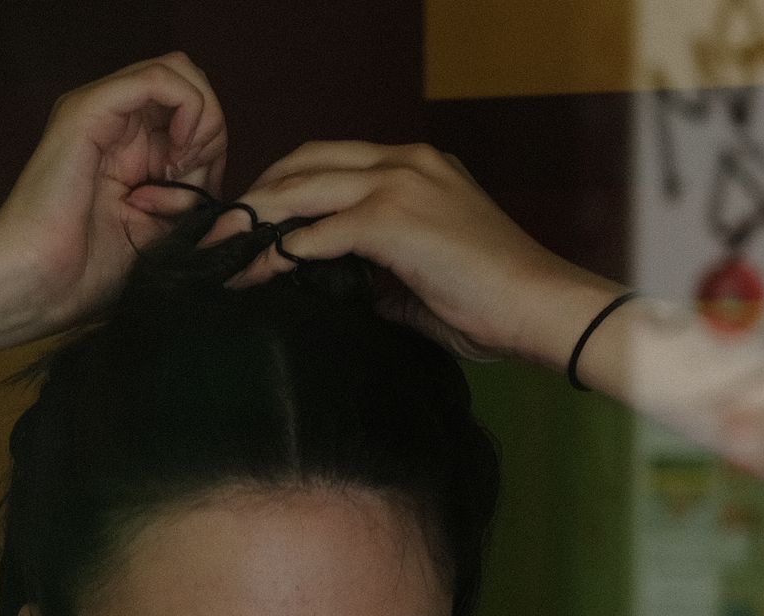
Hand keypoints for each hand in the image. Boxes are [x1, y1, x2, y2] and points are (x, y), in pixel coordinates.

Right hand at [0, 55, 228, 346]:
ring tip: (186, 164)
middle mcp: (112, 118)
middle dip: (211, 127)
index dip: (212, 145)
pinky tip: (179, 152)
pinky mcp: (90, 108)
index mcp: (125, 143)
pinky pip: (158, 78)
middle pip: (189, 83)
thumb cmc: (87, 269)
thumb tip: (214, 170)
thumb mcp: (160, 227)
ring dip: (202, 116)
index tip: (200, 194)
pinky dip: (187, 108)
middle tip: (195, 178)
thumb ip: (189, 194)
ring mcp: (100, 108)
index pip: (191, 110)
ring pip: (179, 71)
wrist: (39, 281)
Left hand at [225, 142, 619, 367]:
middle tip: (220, 234)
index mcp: (416, 167)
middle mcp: (405, 161)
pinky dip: (280, 254)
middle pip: (305, 160)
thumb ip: (380, 273)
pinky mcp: (393, 220)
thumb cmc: (495, 303)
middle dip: (257, 194)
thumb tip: (338, 290)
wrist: (543, 307)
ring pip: (302, 186)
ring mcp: (400, 184)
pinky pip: (317, 232)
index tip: (251, 223)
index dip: (285, 187)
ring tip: (220, 252)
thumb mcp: (427, 277)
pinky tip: (253, 276)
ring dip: (254, 220)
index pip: (331, 161)